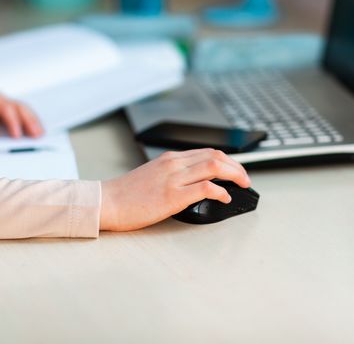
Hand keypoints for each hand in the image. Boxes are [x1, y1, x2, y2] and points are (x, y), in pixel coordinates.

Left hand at [0, 89, 42, 137]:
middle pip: (20, 107)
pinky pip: (23, 112)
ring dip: (34, 121)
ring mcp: (6, 102)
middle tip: (37, 134)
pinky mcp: (9, 108)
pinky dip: (31, 120)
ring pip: (24, 109)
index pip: (6, 108)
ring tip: (41, 134)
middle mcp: (0, 98)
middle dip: (30, 121)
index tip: (17, 136)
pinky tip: (37, 130)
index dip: (13, 122)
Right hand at [100, 149, 250, 231]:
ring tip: (242, 186)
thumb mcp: (153, 175)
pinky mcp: (173, 196)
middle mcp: (174, 164)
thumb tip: (193, 182)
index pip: (207, 152)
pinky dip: (221, 192)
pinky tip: (225, 198)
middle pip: (216, 156)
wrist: (107, 202)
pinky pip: (206, 188)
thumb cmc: (127, 194)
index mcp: (170, 159)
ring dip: (235, 175)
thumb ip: (173, 174)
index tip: (236, 170)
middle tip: (245, 179)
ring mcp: (174, 179)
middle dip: (237, 166)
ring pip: (215, 166)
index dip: (228, 160)